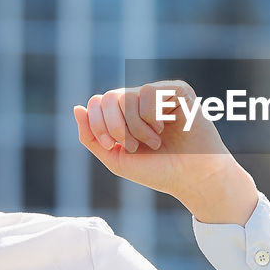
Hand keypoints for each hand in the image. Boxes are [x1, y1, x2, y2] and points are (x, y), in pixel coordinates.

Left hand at [74, 80, 257, 225]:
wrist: (193, 178)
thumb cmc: (159, 171)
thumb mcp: (116, 159)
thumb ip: (91, 136)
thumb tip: (76, 107)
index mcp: (125, 115)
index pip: (97, 102)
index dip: (97, 124)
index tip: (110, 145)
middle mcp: (141, 101)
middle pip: (110, 97)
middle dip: (115, 126)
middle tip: (134, 145)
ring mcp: (160, 94)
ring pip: (129, 96)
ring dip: (137, 127)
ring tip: (156, 141)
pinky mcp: (178, 91)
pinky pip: (150, 92)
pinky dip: (153, 116)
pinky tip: (166, 127)